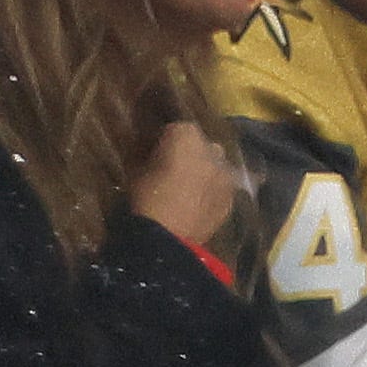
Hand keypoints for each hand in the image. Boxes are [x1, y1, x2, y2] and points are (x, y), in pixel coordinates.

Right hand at [133, 116, 236, 247]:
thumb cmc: (144, 201)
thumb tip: (148, 151)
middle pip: (201, 144)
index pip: (173, 128)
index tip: (151, 152)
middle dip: (189, 153)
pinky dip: (212, 190)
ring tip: (188, 188)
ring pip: (215, 165)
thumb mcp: (134, 172)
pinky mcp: (232, 196)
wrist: (168, 238)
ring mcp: (227, 173)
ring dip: (204, 171)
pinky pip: (222, 186)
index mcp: (185, 136)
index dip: (162, 140)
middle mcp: (212, 148)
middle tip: (172, 170)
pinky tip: (198, 203)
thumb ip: (146, 155)